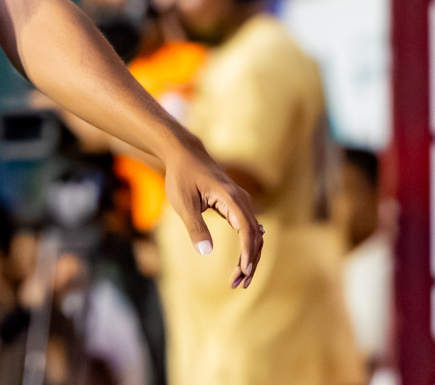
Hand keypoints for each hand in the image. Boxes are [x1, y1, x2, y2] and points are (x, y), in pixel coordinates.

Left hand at [164, 142, 263, 287]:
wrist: (185, 154)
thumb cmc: (181, 177)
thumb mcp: (183, 203)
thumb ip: (195, 227)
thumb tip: (205, 252)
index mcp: (232, 198)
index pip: (247, 230)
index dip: (248, 253)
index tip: (244, 272)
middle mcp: (242, 201)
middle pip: (255, 237)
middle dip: (249, 262)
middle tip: (238, 284)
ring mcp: (242, 203)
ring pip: (254, 235)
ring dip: (250, 257)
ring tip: (238, 279)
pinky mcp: (237, 206)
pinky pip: (248, 230)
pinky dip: (247, 247)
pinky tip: (244, 263)